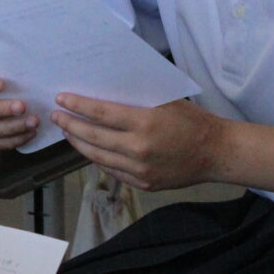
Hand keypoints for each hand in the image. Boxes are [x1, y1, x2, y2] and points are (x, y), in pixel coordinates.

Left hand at [52, 93, 231, 191]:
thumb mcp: (166, 101)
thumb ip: (136, 99)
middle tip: (57, 116)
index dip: (78, 106)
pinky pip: (112, 170)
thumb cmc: (192, 121)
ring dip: (79, 143)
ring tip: (68, 132)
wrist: (215, 153)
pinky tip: (89, 149)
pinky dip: (97, 159)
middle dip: (71, 125)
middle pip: (93, 137)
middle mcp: (139, 149)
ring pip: (98, 157)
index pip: (101, 114)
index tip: (62, 99)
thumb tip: (105, 90)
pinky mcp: (143, 184)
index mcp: (145, 123)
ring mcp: (140, 170)